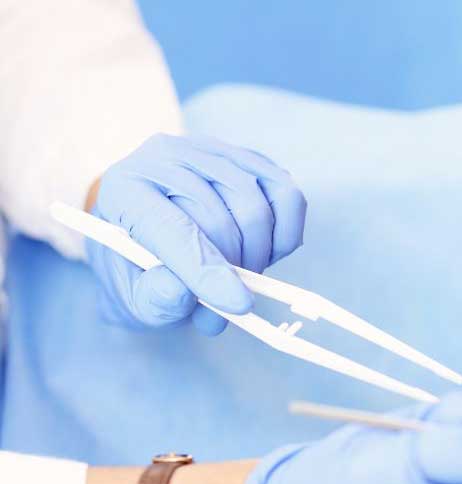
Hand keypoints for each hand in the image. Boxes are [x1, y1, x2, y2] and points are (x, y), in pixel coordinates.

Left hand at [87, 133, 305, 334]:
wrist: (151, 235)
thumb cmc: (142, 270)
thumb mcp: (135, 298)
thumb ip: (155, 299)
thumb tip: (184, 292)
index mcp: (124, 191)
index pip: (172, 227)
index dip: (206, 268)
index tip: (238, 303)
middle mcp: (164, 157)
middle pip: (219, 218)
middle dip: (234, 271)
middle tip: (226, 303)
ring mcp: (211, 151)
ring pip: (256, 207)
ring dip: (259, 255)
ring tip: (240, 275)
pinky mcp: (249, 157)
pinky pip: (287, 196)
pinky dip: (286, 234)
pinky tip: (265, 250)